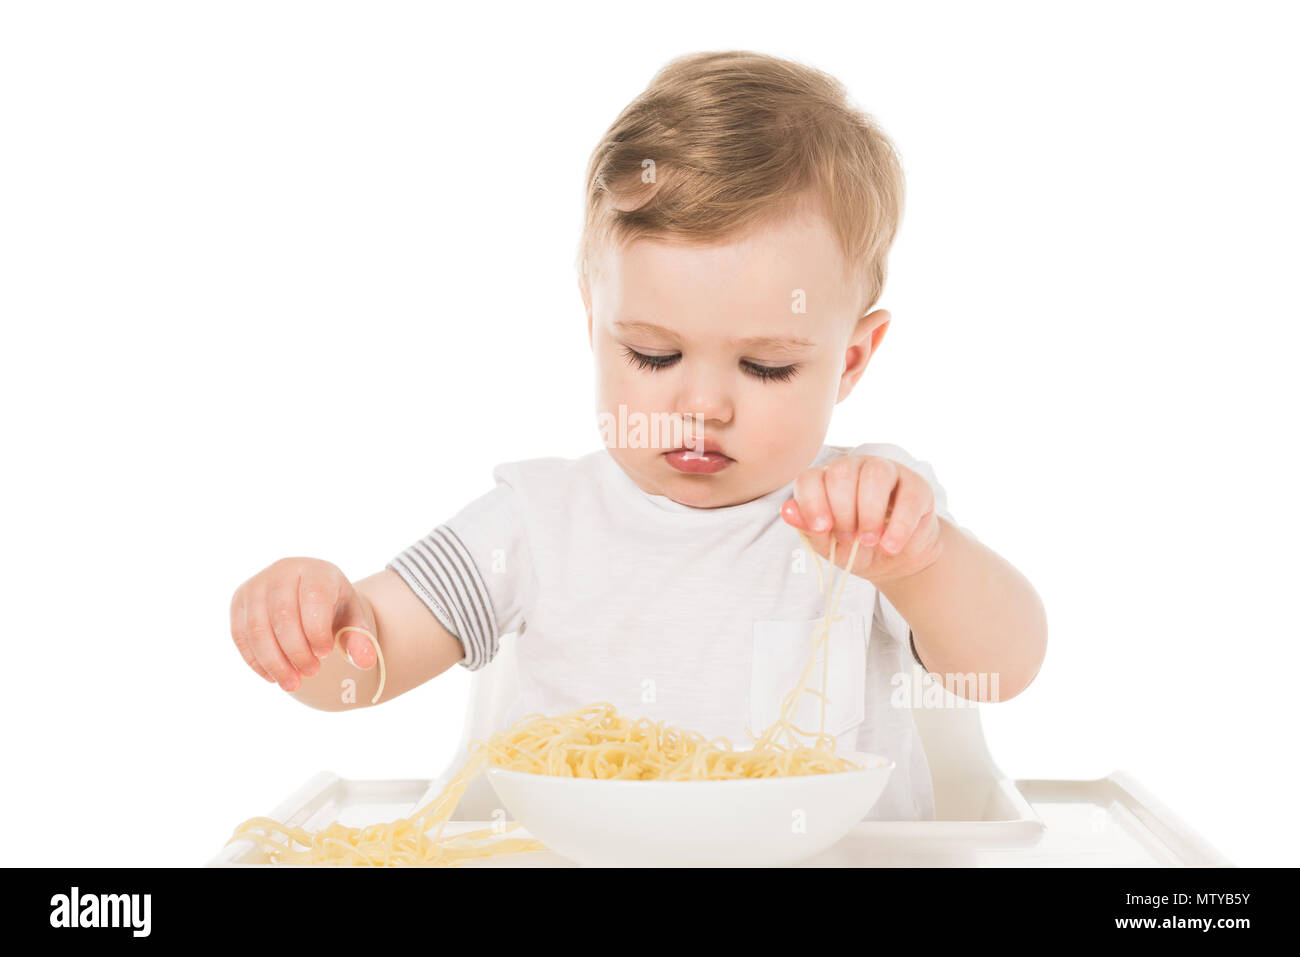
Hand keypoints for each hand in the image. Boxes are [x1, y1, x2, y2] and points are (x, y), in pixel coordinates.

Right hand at [229, 557, 378, 691]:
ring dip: (274, 662)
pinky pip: (241, 635)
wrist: (307, 594)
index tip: (326, 654)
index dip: (317, 630)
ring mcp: (256, 585)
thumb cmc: (332, 607)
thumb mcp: (352, 618)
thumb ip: (359, 637)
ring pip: (257, 628)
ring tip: (292, 683)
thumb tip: (365, 662)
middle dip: (296, 651)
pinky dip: (255, 661)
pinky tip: (273, 677)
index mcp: (316, 571)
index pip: (313, 598)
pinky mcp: (238, 602)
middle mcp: (282, 572)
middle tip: (311, 673)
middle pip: (282, 615)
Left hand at [780, 455, 943, 583]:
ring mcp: (887, 471)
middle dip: (843, 511)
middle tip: (848, 539)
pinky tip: (890, 545)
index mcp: (826, 480)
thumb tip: (787, 511)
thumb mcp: (829, 545)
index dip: (811, 502)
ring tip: (870, 541)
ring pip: (875, 474)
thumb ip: (809, 528)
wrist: (896, 560)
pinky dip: (898, 525)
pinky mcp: (916, 485)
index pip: (810, 478)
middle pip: (842, 473)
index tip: (822, 528)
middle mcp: (855, 468)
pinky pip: (908, 495)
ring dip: (869, 513)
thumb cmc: (857, 547)